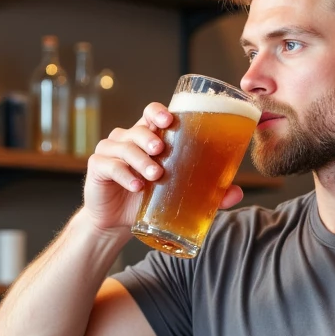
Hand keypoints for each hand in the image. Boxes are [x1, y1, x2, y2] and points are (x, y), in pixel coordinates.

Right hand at [82, 103, 243, 236]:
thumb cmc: (150, 200)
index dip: (158, 112)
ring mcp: (111, 152)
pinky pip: (109, 166)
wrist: (118, 223)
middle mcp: (128, 139)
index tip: (169, 119)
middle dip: (150, 137)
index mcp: (149, 138)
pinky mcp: (97, 168)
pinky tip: (136, 185)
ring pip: (123, 146)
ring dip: (140, 159)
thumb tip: (236, 192)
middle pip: (137, 128)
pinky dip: (123, 174)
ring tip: (154, 175)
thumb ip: (208, 192)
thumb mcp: (179, 194)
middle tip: (161, 150)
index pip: (152, 114)